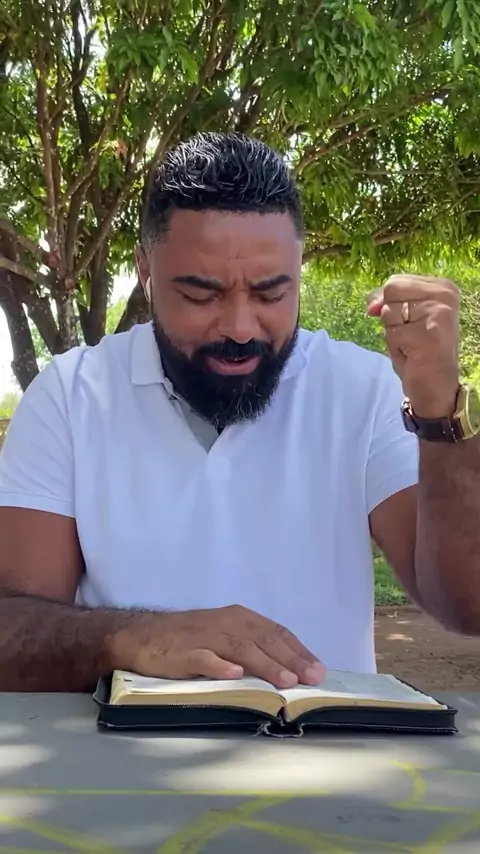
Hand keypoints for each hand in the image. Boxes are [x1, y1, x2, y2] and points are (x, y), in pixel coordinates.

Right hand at [110, 605, 324, 688]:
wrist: (142, 635)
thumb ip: (252, 648)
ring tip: (285, 680)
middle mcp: (226, 623)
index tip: (318, 670)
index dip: (298, 650)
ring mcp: (205, 637)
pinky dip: (219, 666)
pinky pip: (203, 658)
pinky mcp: (183, 652)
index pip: (276, 632)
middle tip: (312, 679)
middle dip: (290, 660)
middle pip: (264, 640)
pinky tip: (234, 675)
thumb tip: (289, 670)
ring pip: (240, 648)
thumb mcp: (224, 636)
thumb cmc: (189, 638)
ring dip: (265, 664)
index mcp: (239, 618)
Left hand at [367, 274, 459, 417]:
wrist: (436, 386)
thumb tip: (371, 305)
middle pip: (391, 290)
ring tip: (412, 345)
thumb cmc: (420, 350)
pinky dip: (395, 347)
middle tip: (411, 334)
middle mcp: (444, 295)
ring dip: (393, 333)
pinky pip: (391, 333)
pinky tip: (413, 354)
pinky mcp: (429, 334)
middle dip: (391, 317)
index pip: (396, 281)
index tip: (409, 322)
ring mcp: (438, 313)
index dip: (390, 303)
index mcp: (443, 286)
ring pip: (389, 312)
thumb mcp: (405, 318)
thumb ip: (387, 301)